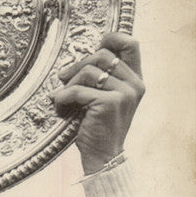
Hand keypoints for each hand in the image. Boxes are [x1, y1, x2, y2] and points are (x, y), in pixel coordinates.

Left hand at [51, 33, 144, 174]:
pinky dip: (63, 98)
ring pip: (89, 71)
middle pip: (101, 55)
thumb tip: (81, 55)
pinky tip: (60, 107)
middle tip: (64, 79)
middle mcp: (134, 85)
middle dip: (78, 66)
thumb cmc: (99, 127)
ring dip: (69, 84)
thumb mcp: (106, 98)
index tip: (92, 49)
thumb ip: (103, 77)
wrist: (103, 157)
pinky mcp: (109, 103)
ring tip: (62, 98)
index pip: (131, 44)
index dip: (111, 39)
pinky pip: (78, 90)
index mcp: (136, 80)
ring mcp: (124, 94)